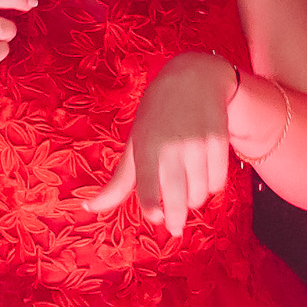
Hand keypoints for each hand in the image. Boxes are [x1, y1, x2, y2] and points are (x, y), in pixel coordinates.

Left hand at [82, 53, 238, 237]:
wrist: (192, 79)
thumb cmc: (156, 117)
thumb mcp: (134, 145)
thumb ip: (117, 182)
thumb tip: (88, 208)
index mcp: (145, 148)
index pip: (147, 190)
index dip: (152, 211)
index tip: (156, 218)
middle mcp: (171, 147)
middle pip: (178, 199)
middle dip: (176, 219)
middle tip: (174, 227)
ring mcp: (197, 144)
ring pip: (200, 194)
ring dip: (194, 200)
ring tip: (188, 191)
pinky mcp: (219, 141)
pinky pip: (218, 182)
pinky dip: (211, 186)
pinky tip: (204, 176)